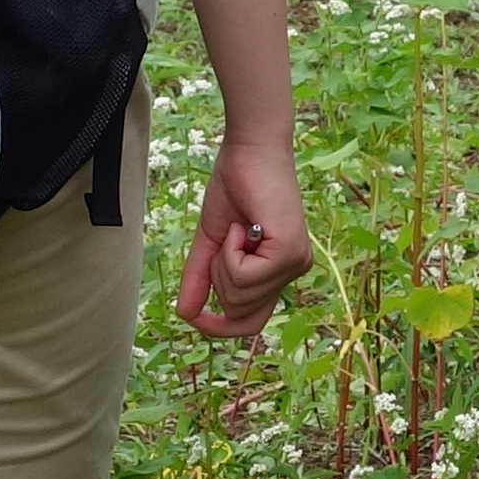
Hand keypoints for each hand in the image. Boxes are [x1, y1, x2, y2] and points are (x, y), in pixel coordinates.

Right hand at [173, 134, 309, 339]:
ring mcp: (294, 264)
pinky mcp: (289, 253)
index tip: (193, 316)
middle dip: (217, 280)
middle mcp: (292, 272)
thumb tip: (184, 314)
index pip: (251, 323)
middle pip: (239, 313)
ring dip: (223, 262)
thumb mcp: (210, 241)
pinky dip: (230, 252)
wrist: (249, 151)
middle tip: (226, 239)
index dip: (220, 327)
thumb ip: (199, 278)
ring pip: (239, 297)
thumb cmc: (235, 188)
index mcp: (277, 272)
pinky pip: (243, 277)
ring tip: (237, 227)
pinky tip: (243, 225)